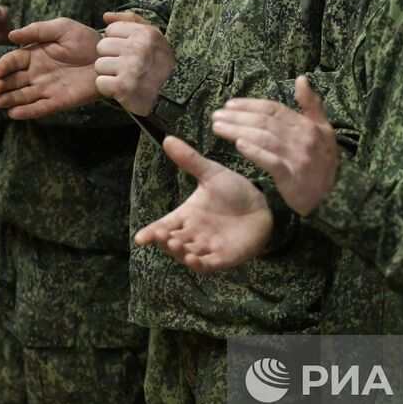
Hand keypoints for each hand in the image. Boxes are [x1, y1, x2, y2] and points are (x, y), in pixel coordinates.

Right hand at [0, 18, 100, 118]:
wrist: (107, 57)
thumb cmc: (85, 40)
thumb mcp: (61, 28)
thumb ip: (37, 31)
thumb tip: (11, 36)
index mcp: (34, 55)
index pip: (13, 61)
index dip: (3, 66)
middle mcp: (37, 73)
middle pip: (13, 81)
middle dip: (2, 85)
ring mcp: (46, 88)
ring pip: (22, 96)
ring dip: (9, 100)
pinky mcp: (57, 101)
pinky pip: (39, 108)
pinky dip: (27, 112)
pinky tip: (14, 114)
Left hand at [94, 11, 173, 116]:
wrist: (172, 95)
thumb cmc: (159, 63)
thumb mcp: (153, 37)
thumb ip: (130, 20)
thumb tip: (106, 16)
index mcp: (146, 34)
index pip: (111, 29)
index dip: (117, 41)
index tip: (128, 51)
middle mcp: (138, 48)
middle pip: (102, 46)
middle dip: (110, 57)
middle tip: (125, 66)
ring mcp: (131, 68)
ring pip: (99, 65)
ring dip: (108, 73)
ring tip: (123, 77)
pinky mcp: (123, 87)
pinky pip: (100, 82)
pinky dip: (108, 88)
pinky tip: (121, 88)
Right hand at [134, 136, 273, 272]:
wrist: (262, 205)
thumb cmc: (234, 190)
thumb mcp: (211, 173)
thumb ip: (190, 160)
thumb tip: (168, 138)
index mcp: (186, 215)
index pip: (163, 226)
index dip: (151, 233)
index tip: (140, 238)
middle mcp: (193, 233)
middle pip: (171, 242)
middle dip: (165, 241)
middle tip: (162, 235)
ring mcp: (207, 247)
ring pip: (186, 254)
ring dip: (179, 252)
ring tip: (176, 244)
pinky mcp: (223, 257)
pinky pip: (206, 264)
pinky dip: (198, 263)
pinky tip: (192, 257)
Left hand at [210, 75, 338, 214]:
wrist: (334, 195)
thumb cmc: (325, 161)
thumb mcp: (324, 129)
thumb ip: (312, 104)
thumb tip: (302, 78)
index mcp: (307, 125)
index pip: (274, 109)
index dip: (250, 104)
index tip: (229, 104)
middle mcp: (303, 138)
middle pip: (265, 122)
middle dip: (238, 117)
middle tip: (216, 115)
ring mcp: (297, 157)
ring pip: (264, 139)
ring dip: (238, 131)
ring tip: (218, 128)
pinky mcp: (292, 177)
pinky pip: (271, 162)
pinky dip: (255, 152)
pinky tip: (239, 145)